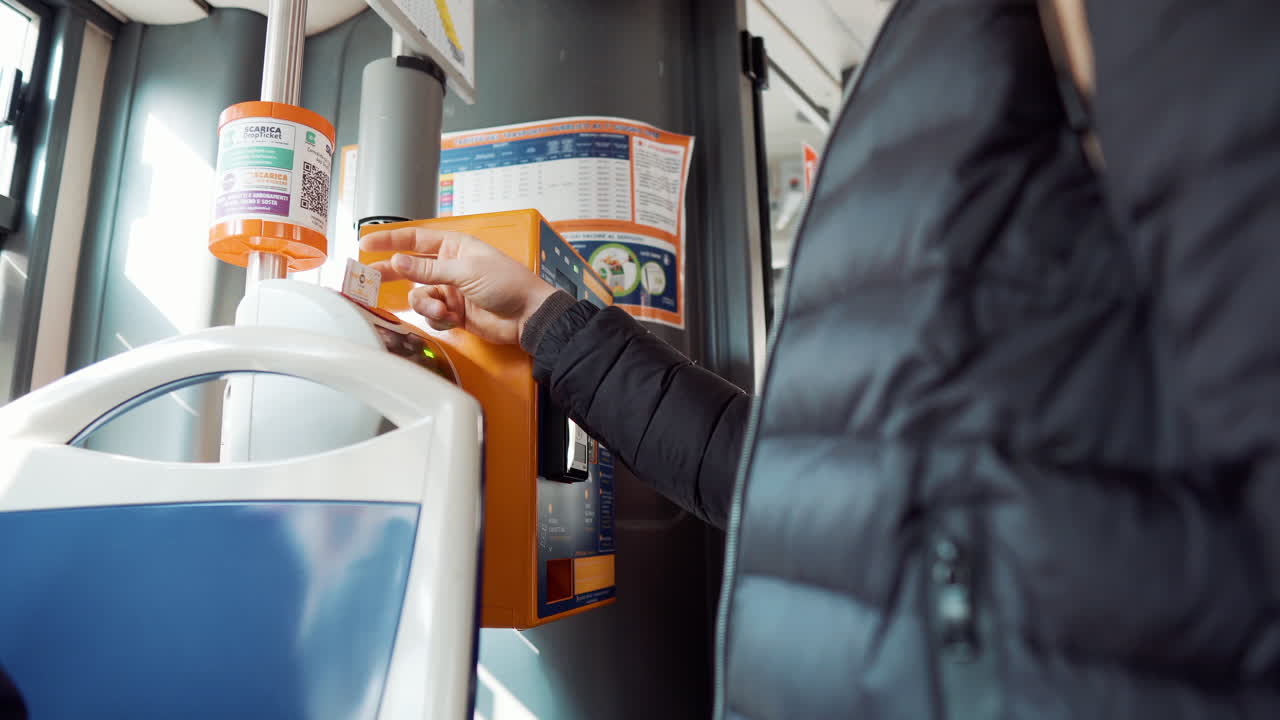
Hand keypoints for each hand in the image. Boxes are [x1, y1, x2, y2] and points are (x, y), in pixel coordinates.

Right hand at [359, 227, 556, 345]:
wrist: (527, 316)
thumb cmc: (506, 284)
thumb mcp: (466, 271)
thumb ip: (428, 270)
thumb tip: (397, 261)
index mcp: (453, 246)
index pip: (414, 239)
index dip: (389, 240)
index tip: (366, 243)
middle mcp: (448, 266)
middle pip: (409, 268)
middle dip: (391, 274)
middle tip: (367, 278)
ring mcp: (450, 290)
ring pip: (419, 296)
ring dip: (426, 305)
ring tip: (442, 310)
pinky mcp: (453, 312)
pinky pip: (430, 314)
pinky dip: (437, 318)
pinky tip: (452, 319)